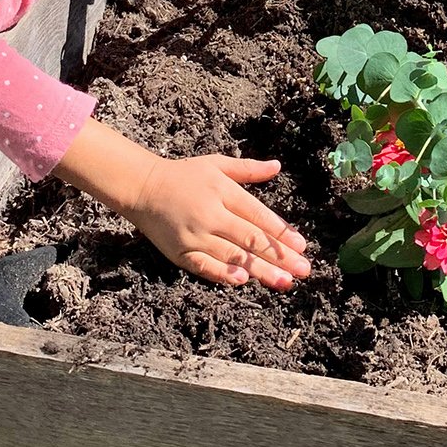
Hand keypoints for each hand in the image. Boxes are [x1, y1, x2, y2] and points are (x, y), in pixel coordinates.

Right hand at [127, 154, 310, 288]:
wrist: (142, 187)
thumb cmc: (184, 175)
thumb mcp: (216, 164)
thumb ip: (248, 169)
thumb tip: (277, 166)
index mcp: (223, 191)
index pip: (258, 215)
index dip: (281, 232)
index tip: (302, 246)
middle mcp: (211, 214)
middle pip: (250, 238)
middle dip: (279, 256)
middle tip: (304, 270)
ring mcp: (195, 235)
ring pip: (232, 255)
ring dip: (260, 270)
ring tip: (284, 282)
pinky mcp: (180, 252)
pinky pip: (204, 266)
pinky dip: (222, 273)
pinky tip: (241, 281)